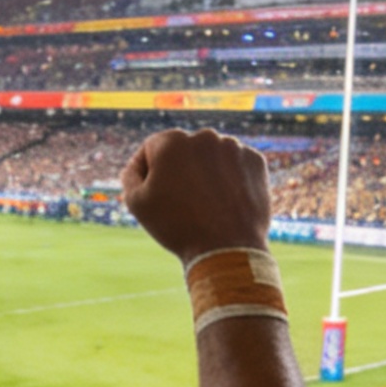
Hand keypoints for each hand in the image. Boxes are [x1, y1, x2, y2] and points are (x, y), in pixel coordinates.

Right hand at [121, 129, 270, 262]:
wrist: (226, 250)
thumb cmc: (177, 226)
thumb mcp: (137, 203)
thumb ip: (130, 176)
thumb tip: (137, 165)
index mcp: (171, 141)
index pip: (152, 149)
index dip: (149, 173)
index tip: (155, 195)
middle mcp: (204, 136)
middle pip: (184, 150)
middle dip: (180, 170)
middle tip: (182, 202)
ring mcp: (234, 147)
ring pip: (212, 157)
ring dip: (206, 173)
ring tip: (206, 204)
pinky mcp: (256, 161)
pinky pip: (236, 165)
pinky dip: (231, 179)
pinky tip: (226, 201)